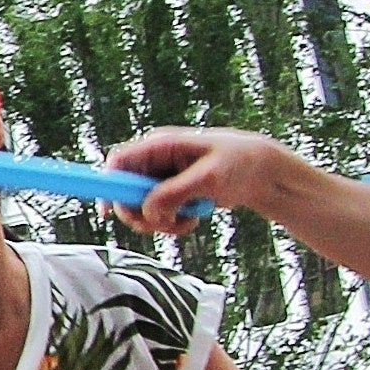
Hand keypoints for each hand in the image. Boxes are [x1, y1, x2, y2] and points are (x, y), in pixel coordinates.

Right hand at [105, 127, 290, 237]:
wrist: (261, 173)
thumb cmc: (240, 162)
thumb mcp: (209, 177)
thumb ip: (175, 193)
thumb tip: (148, 211)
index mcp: (161, 145)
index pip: (119, 161)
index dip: (108, 186)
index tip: (110, 212)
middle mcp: (156, 161)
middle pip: (124, 193)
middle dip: (142, 215)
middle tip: (166, 223)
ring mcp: (162, 179)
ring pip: (140, 210)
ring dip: (161, 223)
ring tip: (188, 219)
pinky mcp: (171, 195)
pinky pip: (157, 217)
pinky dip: (172, 224)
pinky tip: (193, 218)